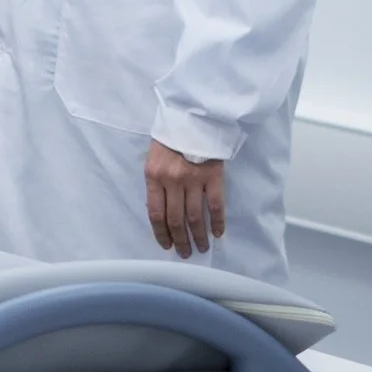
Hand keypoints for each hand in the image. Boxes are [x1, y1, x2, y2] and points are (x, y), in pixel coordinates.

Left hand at [146, 141, 225, 259]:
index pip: (155, 214)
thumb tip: (161, 213)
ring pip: (195, 217)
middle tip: (185, 253)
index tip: (166, 246)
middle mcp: (172, 181)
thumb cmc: (169, 139)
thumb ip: (156, 184)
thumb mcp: (153, 160)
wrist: (191, 117)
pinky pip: (216, 205)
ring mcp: (194, 179)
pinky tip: (218, 233)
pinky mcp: (213, 176)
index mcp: (154, 177)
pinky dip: (217, 222)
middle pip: (176, 220)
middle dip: (180, 240)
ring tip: (202, 248)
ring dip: (198, 236)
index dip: (161, 234)